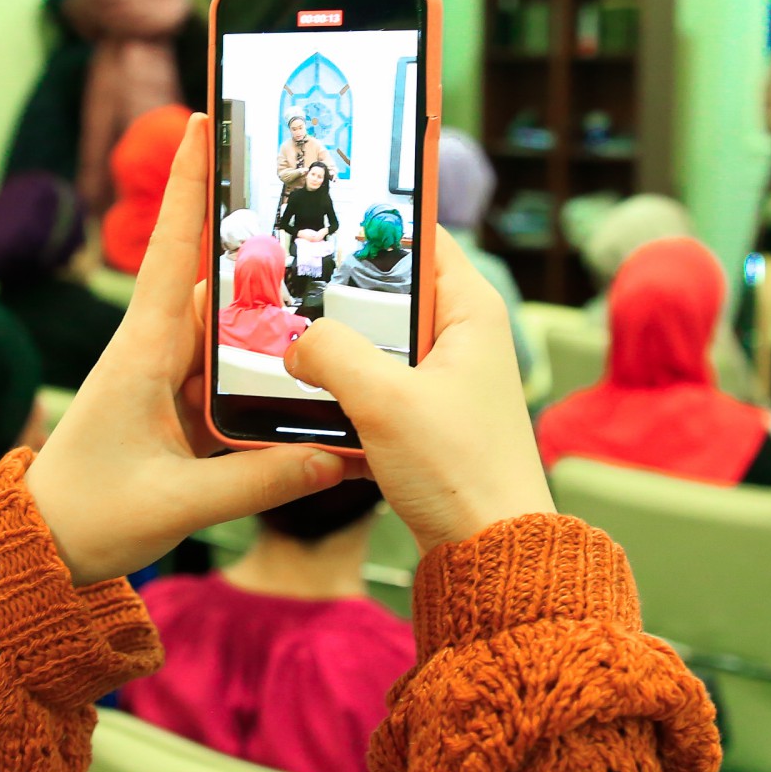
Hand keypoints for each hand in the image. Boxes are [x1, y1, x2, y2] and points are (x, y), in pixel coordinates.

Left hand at [28, 115, 348, 583]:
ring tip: (340, 315)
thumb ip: (261, 481)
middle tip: (324, 222)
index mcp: (140, 353)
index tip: (201, 119)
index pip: (171, 253)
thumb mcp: (178, 505)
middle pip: (223, 289)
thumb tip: (337, 456)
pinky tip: (314, 389)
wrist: (39, 553)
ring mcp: (167, 381)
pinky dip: (269, 383)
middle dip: (270, 260)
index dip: (187, 186)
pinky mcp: (178, 412)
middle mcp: (154, 354)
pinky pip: (234, 383)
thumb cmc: (87, 518)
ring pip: (236, 339)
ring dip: (278, 330)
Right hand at [285, 228, 552, 554]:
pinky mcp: (423, 421)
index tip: (323, 217)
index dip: (374, 223)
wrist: (488, 555)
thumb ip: (332, 354)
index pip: (422, 236)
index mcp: (469, 311)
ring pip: (372, 346)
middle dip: (335, 297)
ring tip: (282, 349)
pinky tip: (305, 409)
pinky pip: (371, 391)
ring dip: (332, 354)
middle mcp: (460, 338)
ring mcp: (441, 381)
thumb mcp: (386, 401)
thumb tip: (295, 343)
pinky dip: (342, 398)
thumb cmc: (461, 473)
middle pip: (386, 293)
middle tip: (282, 291)